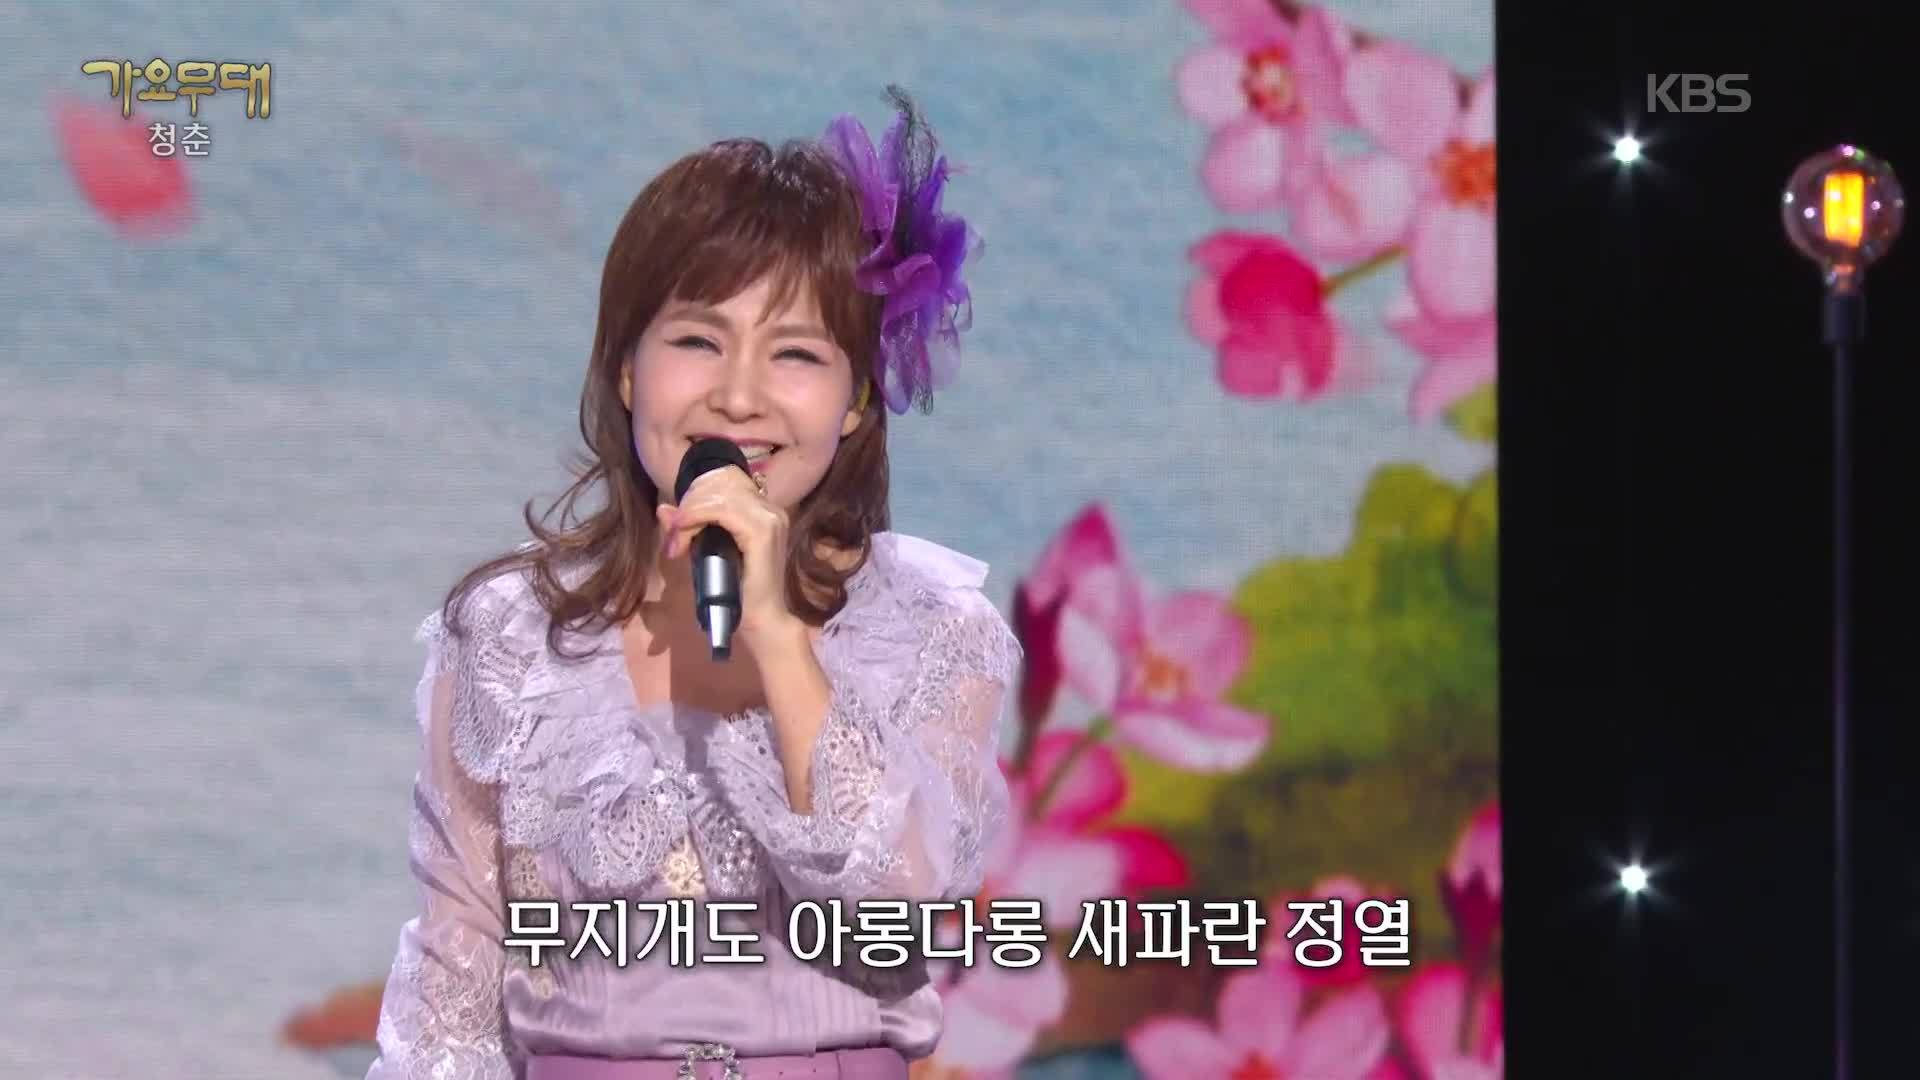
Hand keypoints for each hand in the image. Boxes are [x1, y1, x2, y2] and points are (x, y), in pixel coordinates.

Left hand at [657, 466, 801, 652]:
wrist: (762, 620)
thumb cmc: (738, 591)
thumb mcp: (707, 553)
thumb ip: (690, 529)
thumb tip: (663, 508)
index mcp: (764, 512)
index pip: (725, 485)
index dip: (695, 496)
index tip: (678, 522)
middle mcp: (771, 510)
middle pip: (721, 486)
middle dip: (690, 503)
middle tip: (674, 529)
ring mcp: (770, 519)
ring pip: (719, 496)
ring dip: (691, 511)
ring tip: (678, 533)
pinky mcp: (762, 532)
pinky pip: (722, 510)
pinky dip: (697, 516)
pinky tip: (684, 528)